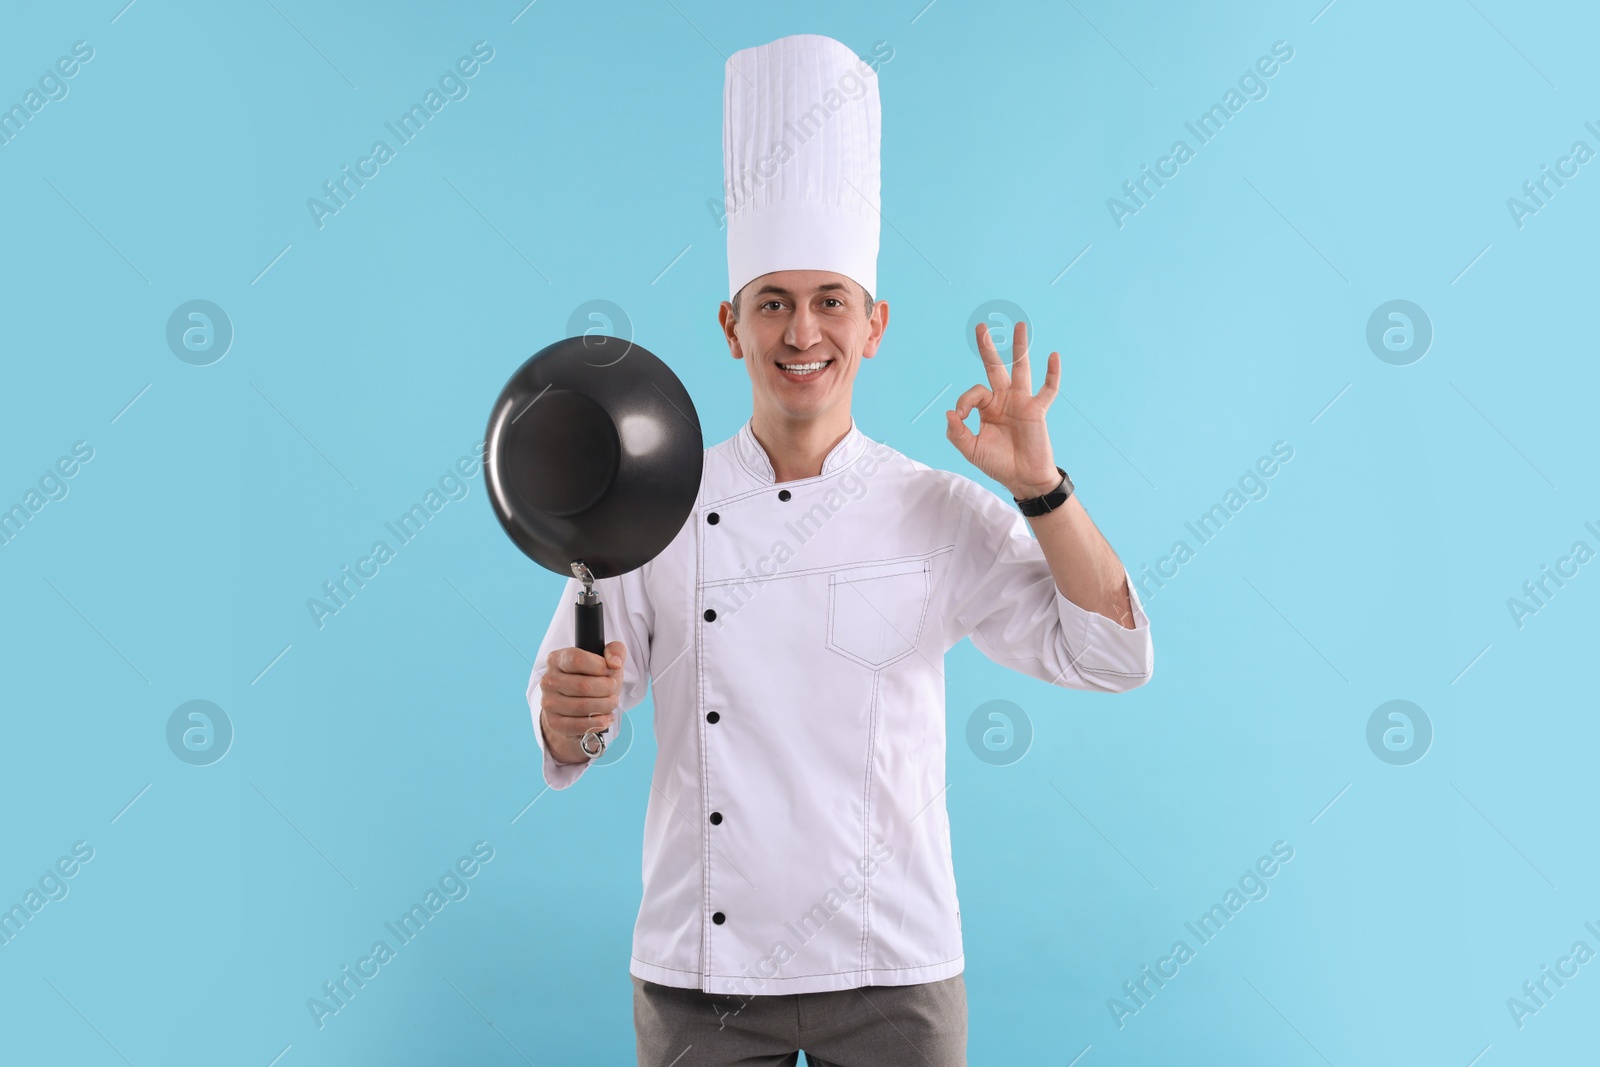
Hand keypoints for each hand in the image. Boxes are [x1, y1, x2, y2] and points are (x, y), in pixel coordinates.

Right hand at [539, 641, 624, 764]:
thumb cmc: (593, 679)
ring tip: (612, 702)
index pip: (577, 660)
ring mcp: (548, 703)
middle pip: (583, 685)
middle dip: (607, 688)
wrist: (579, 706)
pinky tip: (607, 717)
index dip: (599, 666)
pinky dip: (598, 722)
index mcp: (556, 659)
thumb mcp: (605, 660)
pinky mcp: (554, 723)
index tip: (609, 670)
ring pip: (583, 706)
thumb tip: (615, 663)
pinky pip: (579, 725)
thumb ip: (615, 651)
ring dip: (605, 705)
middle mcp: (548, 680)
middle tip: (613, 689)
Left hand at [946, 320, 1062, 498]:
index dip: (965, 400)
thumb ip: (957, 433)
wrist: (1023, 478)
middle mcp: (1004, 400)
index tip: (962, 416)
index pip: (974, 392)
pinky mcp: (1038, 410)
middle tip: (981, 327)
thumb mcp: (971, 450)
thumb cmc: (998, 464)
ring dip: (1019, 347)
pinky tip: (1053, 356)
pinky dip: (1052, 374)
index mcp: (987, 408)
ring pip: (1021, 369)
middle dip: (987, 348)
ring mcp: (1022, 402)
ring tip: (1020, 325)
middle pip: (995, 368)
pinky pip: (1048, 389)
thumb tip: (950, 412)